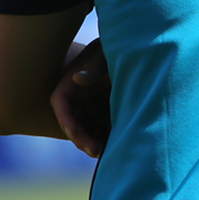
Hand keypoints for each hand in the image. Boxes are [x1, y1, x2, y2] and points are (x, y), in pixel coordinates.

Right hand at [51, 38, 111, 157]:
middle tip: (97, 151)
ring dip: (94, 142)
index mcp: (71, 81)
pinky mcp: (107, 111)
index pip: (60, 103)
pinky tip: (118, 147)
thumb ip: (94, 66)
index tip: (76, 134)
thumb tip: (78, 78)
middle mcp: (79, 96)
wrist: (138, 47)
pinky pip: (103, 128)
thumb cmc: (116, 45)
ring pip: (88, 129)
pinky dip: (107, 138)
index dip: (66, 120)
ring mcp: (93, 105)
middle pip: (73, 122)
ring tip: (108, 153)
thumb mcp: (104, 52)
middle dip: (82, 139)